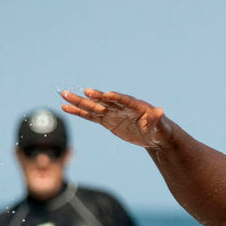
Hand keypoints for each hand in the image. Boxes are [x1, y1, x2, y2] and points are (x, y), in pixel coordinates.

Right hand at [59, 88, 173, 148]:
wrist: (154, 134)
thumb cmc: (160, 130)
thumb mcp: (161, 127)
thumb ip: (157, 120)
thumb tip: (160, 112)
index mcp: (135, 106)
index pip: (124, 100)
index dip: (116, 97)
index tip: (106, 94)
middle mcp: (121, 106)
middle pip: (105, 100)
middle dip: (94, 97)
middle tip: (82, 91)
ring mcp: (112, 112)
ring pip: (94, 106)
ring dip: (79, 102)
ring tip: (64, 95)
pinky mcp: (107, 120)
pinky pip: (91, 116)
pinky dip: (79, 113)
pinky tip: (66, 108)